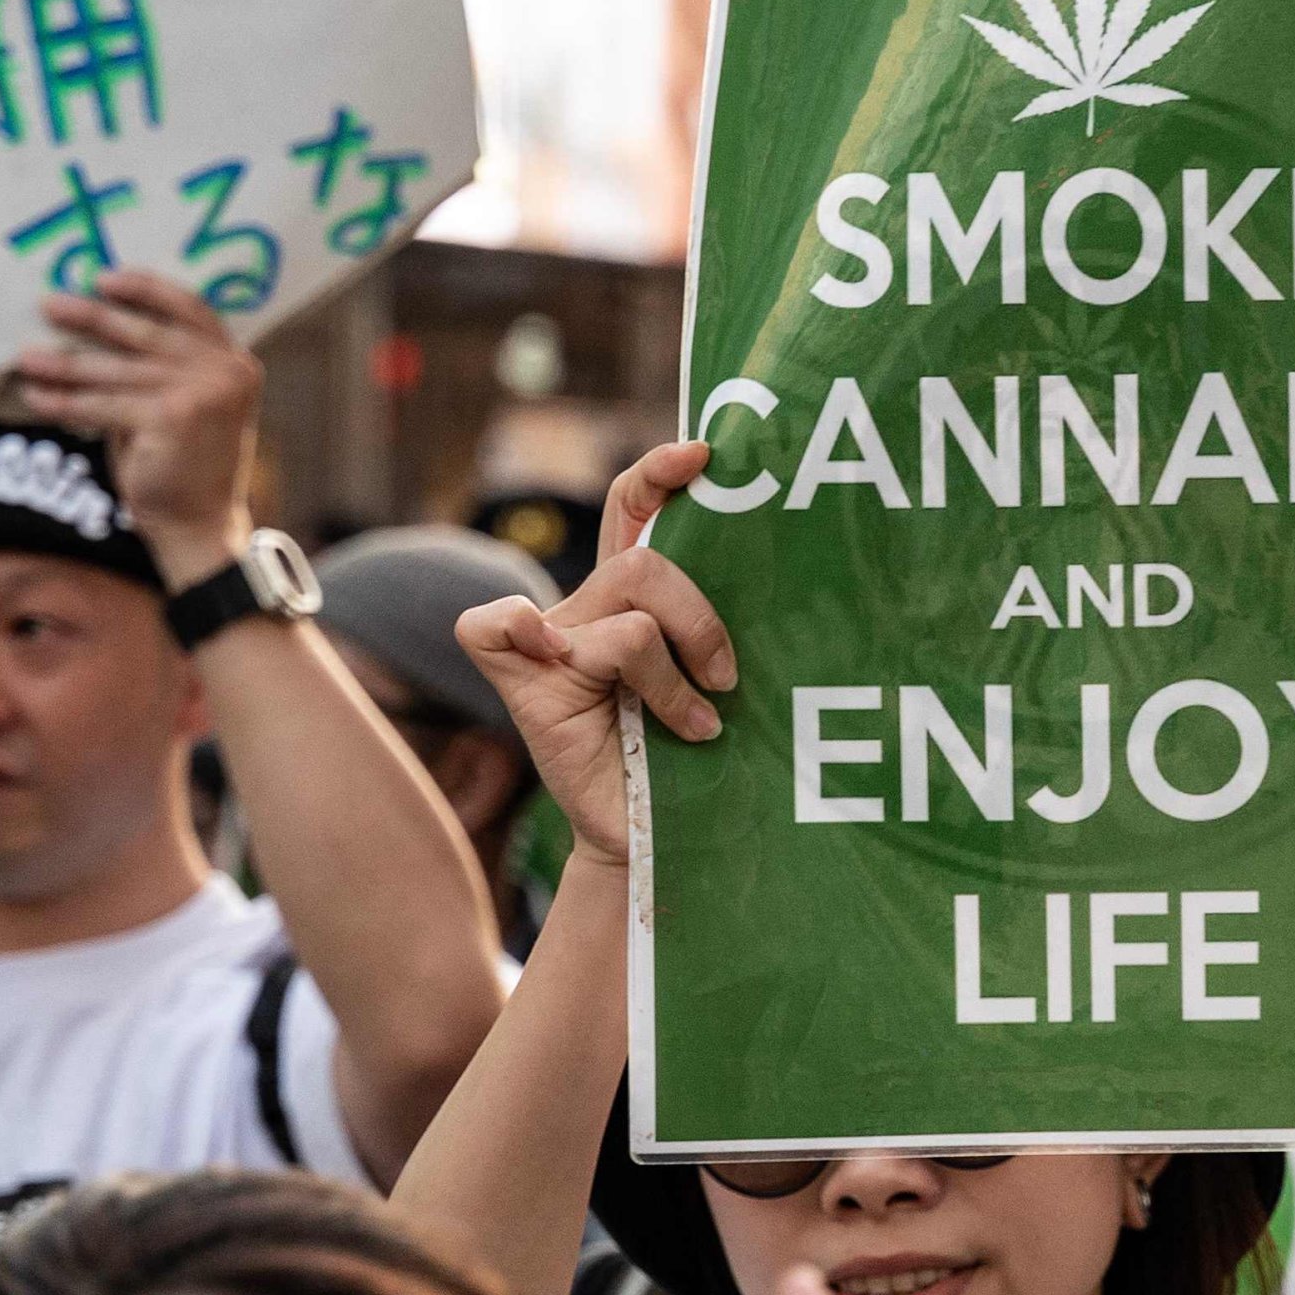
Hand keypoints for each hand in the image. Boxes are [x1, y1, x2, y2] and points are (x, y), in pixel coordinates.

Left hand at [4, 269, 264, 576]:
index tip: (103, 279)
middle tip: (49, 304)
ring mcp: (202, 393)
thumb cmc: (183, 465)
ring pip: (116, 371)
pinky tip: (36, 396)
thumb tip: (97, 319)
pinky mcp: (171, 417)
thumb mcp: (185, 404)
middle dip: (92, 318)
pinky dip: (65, 400)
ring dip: (65, 363)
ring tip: (26, 357)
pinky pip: (103, 403)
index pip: (190, 309)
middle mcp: (226, 372)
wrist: (198, 527)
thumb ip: (162, 366)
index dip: (146, 289)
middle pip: (145, 334)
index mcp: (236, 362)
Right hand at [452, 440, 732, 864]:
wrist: (648, 840)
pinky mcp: (525, 688)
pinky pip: (515, 628)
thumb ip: (714, 633)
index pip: (631, 511)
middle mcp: (585, 612)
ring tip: (695, 724)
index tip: (705, 455)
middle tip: (724, 678)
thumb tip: (778, 586)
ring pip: (628, 615)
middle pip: (645, 564)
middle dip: (700, 619)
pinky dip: (546, 642)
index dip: (658, 474)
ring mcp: (550, 649)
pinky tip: (568, 673)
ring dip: (674, 675)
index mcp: (630, 602)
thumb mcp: (716, 687)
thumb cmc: (690, 764)